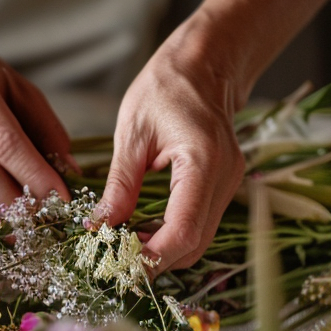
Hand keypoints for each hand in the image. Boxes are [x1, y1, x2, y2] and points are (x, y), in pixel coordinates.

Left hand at [98, 39, 245, 273]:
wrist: (204, 63)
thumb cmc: (166, 86)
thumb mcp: (132, 134)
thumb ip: (120, 185)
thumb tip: (100, 227)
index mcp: (203, 163)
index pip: (184, 231)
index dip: (153, 257)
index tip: (119, 267)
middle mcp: (225, 179)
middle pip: (194, 244)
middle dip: (154, 260)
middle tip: (111, 259)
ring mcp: (230, 184)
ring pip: (198, 238)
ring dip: (162, 249)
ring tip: (120, 245)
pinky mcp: (223, 185)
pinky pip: (199, 222)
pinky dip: (171, 234)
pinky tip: (141, 229)